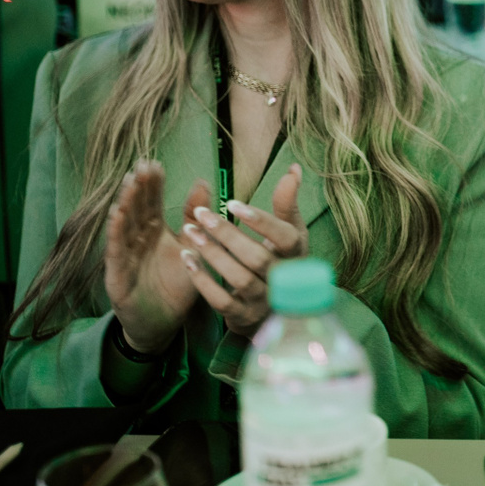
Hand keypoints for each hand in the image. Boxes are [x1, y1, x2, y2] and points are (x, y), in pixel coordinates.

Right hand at [104, 161, 201, 353]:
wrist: (162, 324)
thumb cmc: (175, 285)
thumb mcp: (191, 248)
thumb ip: (194, 219)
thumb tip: (203, 182)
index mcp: (154, 232)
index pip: (151, 202)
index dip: (152, 184)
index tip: (155, 163)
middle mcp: (137, 240)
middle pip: (136, 209)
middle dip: (138, 188)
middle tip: (141, 165)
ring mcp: (125, 256)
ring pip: (123, 226)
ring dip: (125, 204)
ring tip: (129, 184)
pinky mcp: (118, 274)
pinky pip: (116, 251)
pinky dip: (116, 233)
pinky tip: (117, 215)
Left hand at [178, 164, 309, 337]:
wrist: (276, 309)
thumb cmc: (280, 260)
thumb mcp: (289, 232)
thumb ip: (287, 203)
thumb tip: (294, 168)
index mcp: (297, 254)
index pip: (286, 238)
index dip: (260, 221)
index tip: (232, 203)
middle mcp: (284, 280)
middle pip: (257, 257)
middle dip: (227, 234)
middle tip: (201, 212)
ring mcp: (264, 301)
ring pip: (238, 279)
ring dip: (212, 253)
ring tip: (189, 231)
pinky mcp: (244, 317)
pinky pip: (221, 301)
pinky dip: (202, 280)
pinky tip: (187, 258)